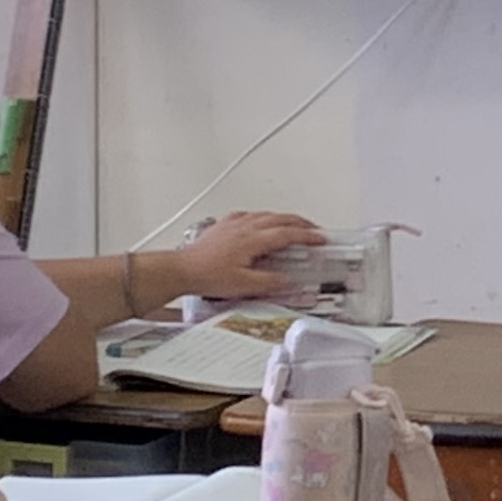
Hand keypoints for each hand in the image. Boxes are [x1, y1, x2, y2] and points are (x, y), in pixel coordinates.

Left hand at [166, 211, 326, 302]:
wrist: (180, 270)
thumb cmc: (207, 276)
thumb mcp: (243, 285)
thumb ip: (270, 282)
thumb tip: (289, 280)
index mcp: (254, 240)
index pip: (288, 233)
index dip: (308, 235)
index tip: (321, 238)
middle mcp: (245, 227)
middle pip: (280, 218)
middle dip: (301, 222)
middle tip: (313, 228)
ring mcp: (233, 225)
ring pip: (265, 214)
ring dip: (283, 218)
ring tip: (292, 223)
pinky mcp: (222, 226)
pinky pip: (247, 215)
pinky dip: (261, 217)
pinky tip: (258, 220)